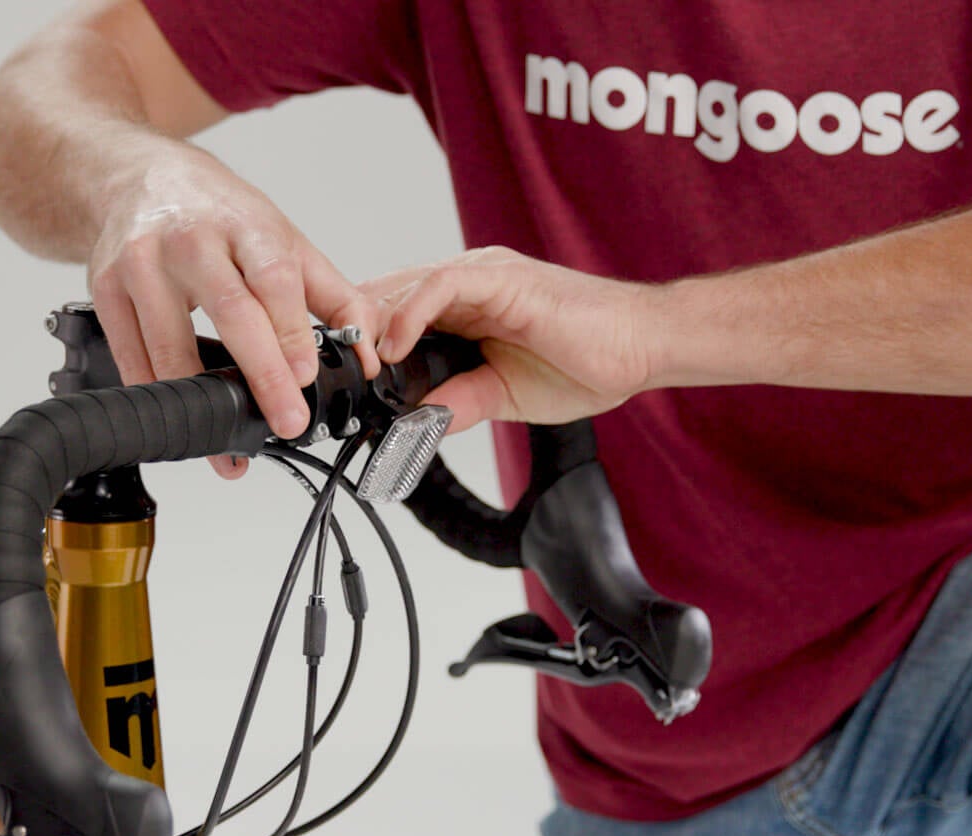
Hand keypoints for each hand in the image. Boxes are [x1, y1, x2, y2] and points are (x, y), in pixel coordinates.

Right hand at [88, 150, 378, 476]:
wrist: (135, 176)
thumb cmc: (215, 214)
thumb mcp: (280, 237)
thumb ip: (332, 295)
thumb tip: (368, 356)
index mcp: (243, 224)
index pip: (273, 278)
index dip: (291, 330)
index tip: (307, 376)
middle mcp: (190, 240)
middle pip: (230, 310)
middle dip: (261, 372)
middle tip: (286, 420)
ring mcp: (141, 264)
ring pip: (169, 343)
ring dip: (200, 402)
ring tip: (228, 446)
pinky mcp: (104, 289)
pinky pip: (131, 355)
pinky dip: (157, 394)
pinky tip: (180, 421)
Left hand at [366, 247, 660, 431]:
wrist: (641, 346)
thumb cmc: (586, 362)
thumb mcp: (504, 396)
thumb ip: (459, 402)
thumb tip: (416, 423)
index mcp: (464, 309)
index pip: (393, 314)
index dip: (361, 343)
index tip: (340, 384)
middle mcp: (467, 285)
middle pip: (387, 295)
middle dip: (354, 333)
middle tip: (330, 375)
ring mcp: (483, 276)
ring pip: (404, 286)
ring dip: (372, 325)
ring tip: (355, 365)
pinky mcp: (501, 277)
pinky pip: (440, 285)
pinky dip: (409, 315)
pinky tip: (393, 351)